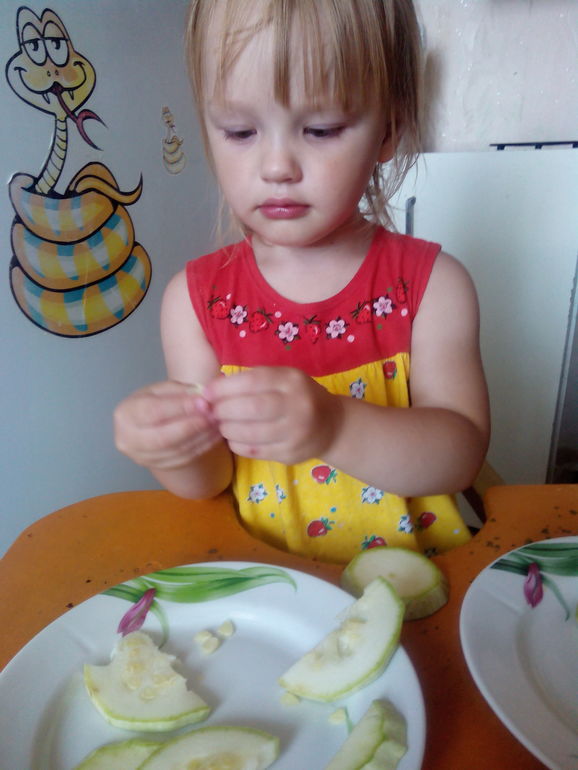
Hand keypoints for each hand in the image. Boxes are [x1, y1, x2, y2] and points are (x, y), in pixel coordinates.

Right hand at [113, 380, 222, 470]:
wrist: (145, 423)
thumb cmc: (152, 401)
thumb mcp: (161, 389)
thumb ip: (179, 391)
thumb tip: (201, 399)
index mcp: (126, 414)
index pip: (153, 412)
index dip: (179, 408)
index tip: (203, 402)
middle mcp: (129, 439)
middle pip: (163, 438)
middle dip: (192, 426)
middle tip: (212, 415)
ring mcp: (142, 457)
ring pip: (176, 451)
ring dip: (201, 437)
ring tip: (217, 423)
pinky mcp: (158, 466)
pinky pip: (184, 459)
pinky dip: (202, 447)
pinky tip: (214, 435)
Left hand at [204, 367, 342, 464]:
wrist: (332, 425)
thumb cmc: (297, 396)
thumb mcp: (282, 379)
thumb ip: (251, 381)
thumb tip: (211, 390)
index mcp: (291, 381)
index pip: (251, 382)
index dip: (223, 388)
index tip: (206, 393)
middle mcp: (297, 405)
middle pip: (250, 408)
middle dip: (223, 410)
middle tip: (212, 411)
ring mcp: (295, 432)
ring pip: (250, 433)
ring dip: (227, 429)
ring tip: (222, 425)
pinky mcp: (291, 453)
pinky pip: (254, 451)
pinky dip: (237, 444)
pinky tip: (235, 438)